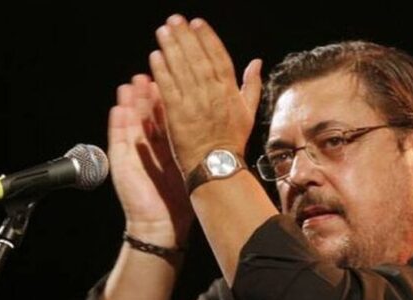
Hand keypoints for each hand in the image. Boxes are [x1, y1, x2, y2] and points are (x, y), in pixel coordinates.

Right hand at [107, 74, 192, 245]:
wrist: (162, 225)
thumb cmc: (179, 200)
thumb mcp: (190, 166)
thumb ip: (196, 145)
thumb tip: (212, 124)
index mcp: (166, 146)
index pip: (167, 116)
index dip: (170, 98)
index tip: (176, 78)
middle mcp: (148, 146)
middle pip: (147, 113)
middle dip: (149, 93)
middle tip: (152, 72)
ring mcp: (132, 152)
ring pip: (131, 121)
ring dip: (132, 101)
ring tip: (134, 82)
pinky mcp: (120, 161)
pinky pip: (117, 137)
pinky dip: (118, 121)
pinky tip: (120, 106)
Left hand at [149, 14, 261, 173]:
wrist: (218, 165)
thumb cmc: (232, 141)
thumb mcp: (249, 112)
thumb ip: (252, 85)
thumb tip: (257, 62)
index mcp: (229, 91)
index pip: (218, 57)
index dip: (207, 38)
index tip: (197, 23)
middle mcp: (212, 93)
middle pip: (197, 57)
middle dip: (185, 37)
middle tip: (175, 20)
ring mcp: (194, 102)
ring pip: (182, 68)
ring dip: (171, 47)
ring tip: (163, 31)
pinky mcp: (177, 113)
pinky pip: (168, 87)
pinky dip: (162, 70)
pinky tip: (155, 56)